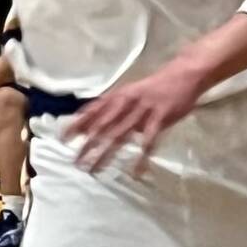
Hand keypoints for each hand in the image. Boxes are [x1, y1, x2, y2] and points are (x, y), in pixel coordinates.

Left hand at [67, 58, 204, 174]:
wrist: (183, 74)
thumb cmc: (152, 88)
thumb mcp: (127, 94)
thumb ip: (109, 108)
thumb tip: (87, 126)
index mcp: (117, 96)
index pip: (91, 111)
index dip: (76, 125)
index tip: (62, 140)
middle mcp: (126, 102)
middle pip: (102, 126)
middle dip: (87, 145)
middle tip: (76, 162)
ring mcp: (143, 110)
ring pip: (120, 135)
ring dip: (106, 154)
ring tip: (95, 170)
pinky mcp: (160, 118)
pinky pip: (149, 141)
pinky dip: (141, 157)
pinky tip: (136, 172)